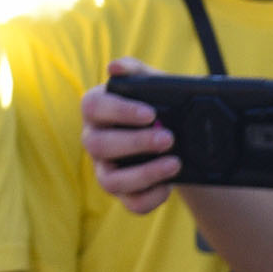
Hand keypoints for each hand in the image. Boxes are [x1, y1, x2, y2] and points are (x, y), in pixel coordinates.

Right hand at [79, 58, 178, 213]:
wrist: (179, 139)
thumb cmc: (159, 107)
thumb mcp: (153, 85)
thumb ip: (136, 72)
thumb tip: (114, 68)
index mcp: (96, 110)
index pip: (92, 107)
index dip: (120, 111)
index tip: (151, 113)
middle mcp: (94, 140)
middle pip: (99, 145)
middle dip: (136, 142)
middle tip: (169, 137)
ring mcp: (105, 169)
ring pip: (110, 180)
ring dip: (144, 173)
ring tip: (175, 163)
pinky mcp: (123, 192)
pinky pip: (130, 203)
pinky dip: (151, 197)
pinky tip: (169, 186)